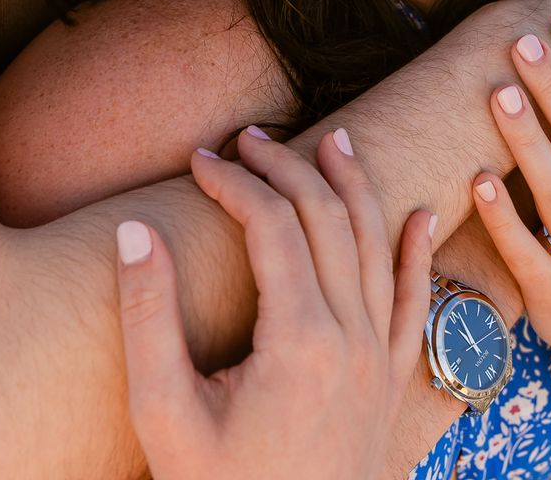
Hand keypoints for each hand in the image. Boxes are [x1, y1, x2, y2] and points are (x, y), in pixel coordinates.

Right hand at [114, 128, 435, 479]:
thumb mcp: (163, 412)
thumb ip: (149, 317)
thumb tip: (135, 230)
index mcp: (299, 341)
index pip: (272, 224)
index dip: (233, 180)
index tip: (196, 160)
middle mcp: (351, 340)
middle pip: (328, 219)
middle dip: (286, 167)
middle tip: (245, 139)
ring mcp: (379, 362)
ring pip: (378, 246)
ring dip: (352, 185)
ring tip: (327, 140)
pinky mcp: (390, 384)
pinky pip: (412, 301)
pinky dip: (414, 250)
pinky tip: (415, 212)